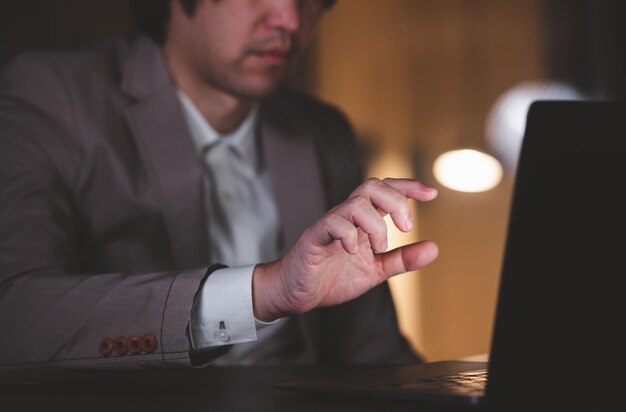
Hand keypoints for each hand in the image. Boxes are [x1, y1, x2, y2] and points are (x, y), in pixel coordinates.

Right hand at [252, 177, 438, 320]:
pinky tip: (351, 251)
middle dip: (396, 201)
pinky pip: (332, 223)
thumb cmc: (332, 278)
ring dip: (375, 224)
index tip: (431, 193)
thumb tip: (434, 249)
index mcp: (363, 222)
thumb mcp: (375, 271)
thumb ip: (401, 260)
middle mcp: (347, 217)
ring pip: (355, 203)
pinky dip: (348, 235)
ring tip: (379, 247)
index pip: (386, 191)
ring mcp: (330, 225)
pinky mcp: (314, 238)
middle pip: (372, 186)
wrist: (298, 294)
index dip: (408, 186)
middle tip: (406, 228)